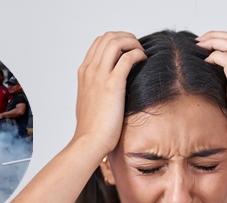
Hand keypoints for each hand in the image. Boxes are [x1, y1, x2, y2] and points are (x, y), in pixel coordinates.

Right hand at [73, 32, 146, 156]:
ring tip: (141, 53)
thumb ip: (96, 89)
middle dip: (126, 38)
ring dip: (132, 42)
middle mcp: (90, 70)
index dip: (116, 40)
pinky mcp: (112, 84)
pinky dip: (137, 53)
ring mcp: (99, 76)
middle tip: (137, 49)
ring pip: (116, 42)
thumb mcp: (89, 102)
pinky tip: (143, 61)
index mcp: (84, 73)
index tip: (127, 50)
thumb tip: (108, 87)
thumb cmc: (92, 128)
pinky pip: (127, 57)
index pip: (99, 42)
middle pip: (108, 37)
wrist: (89, 142)